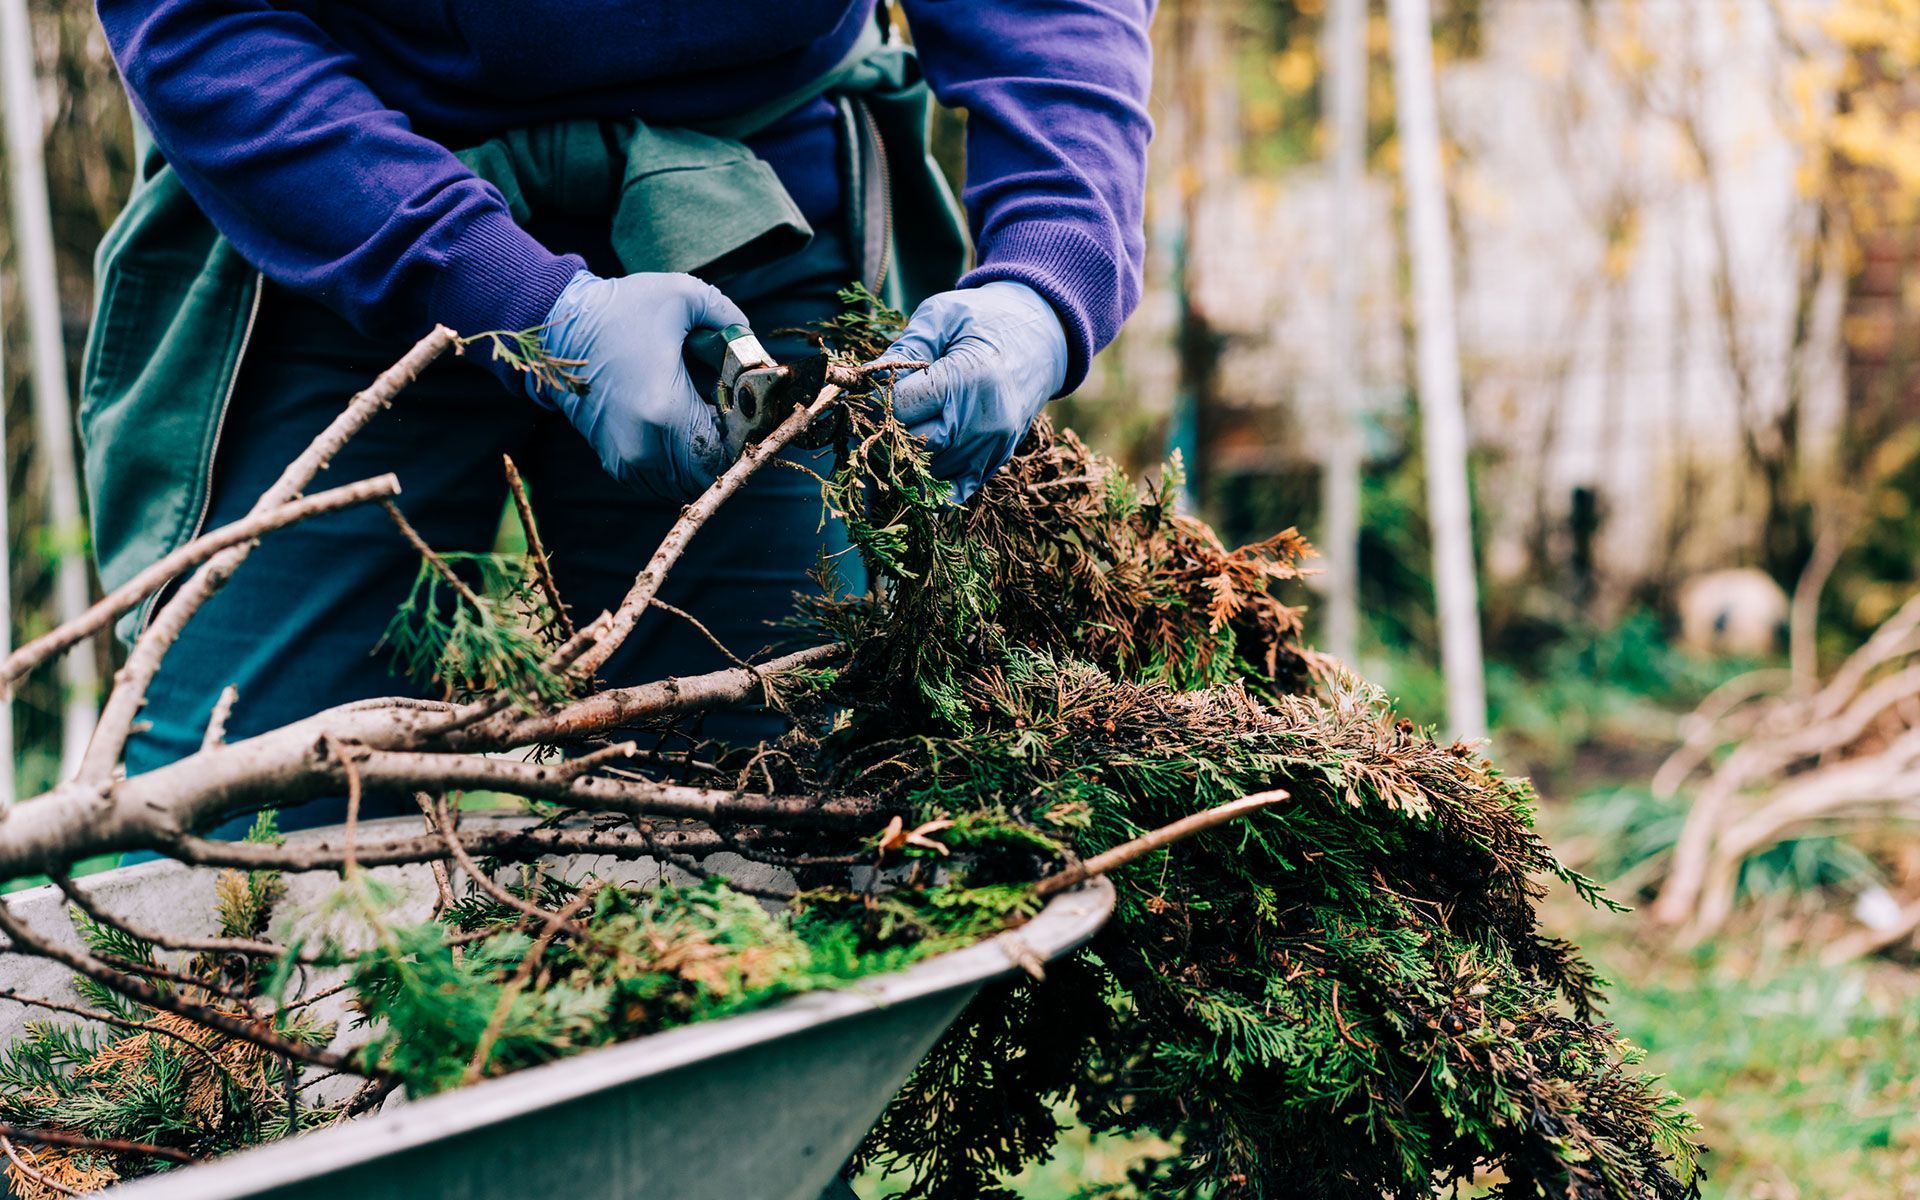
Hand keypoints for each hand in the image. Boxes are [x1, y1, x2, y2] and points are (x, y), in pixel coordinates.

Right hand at [532, 270, 748, 500]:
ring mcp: (625, 458)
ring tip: (705, 417)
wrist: (558, 325)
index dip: (747, 435)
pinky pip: (660, 478)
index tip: (749, 409)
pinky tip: (680, 424)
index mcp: (664, 411)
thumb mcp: (684, 296)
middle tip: (731, 413)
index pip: (728, 452)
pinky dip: (678, 460)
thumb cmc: (621, 308)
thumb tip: (756, 349)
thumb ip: (731, 319)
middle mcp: (643, 447)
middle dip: (727, 446)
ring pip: (685, 481)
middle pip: (708, 472)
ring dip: (702, 457)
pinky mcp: (613, 459)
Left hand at [872, 282, 1069, 502]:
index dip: (874, 401)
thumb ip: (905, 348)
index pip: (900, 407)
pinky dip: (927, 490)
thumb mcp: (942, 316)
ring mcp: (992, 446)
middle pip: (911, 446)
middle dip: (883, 434)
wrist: (1044, 336)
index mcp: (967, 379)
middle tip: (870, 419)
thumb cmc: (986, 319)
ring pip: (926, 474)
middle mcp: (983, 421)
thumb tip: (864, 380)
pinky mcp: (997, 460)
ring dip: (899, 462)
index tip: (866, 391)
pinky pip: (953, 492)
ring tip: (884, 440)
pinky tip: (907, 476)